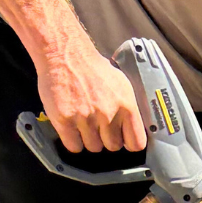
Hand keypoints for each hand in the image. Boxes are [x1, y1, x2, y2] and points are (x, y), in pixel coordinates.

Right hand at [38, 39, 146, 153]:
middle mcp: (108, 114)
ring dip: (89, 140)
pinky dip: (73, 141)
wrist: (66, 55)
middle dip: (107, 139)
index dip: (129, 143)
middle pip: (113, 146)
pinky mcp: (65, 120)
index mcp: (126, 106)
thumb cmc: (93, 68)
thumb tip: (135, 126)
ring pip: (93, 147)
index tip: (124, 141)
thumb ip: (129, 107)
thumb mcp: (122, 85)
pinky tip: (73, 129)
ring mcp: (86, 118)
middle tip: (99, 127)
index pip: (136, 142)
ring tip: (84, 124)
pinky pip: (74, 146)